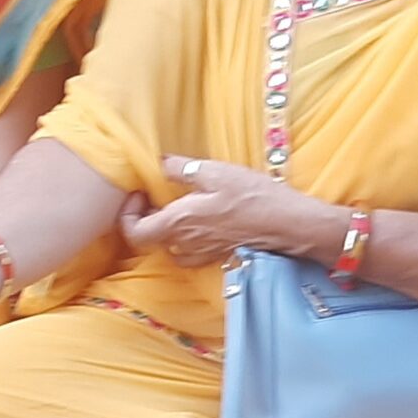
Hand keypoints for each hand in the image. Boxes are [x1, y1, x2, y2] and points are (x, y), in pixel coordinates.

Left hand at [121, 156, 336, 267]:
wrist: (289, 224)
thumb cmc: (253, 196)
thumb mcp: (215, 172)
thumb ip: (181, 169)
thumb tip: (160, 163)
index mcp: (179, 223)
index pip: (135, 233)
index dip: (128, 216)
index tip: (139, 195)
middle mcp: (186, 243)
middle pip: (151, 240)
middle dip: (147, 218)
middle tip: (155, 196)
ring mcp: (202, 253)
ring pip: (170, 246)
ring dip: (167, 229)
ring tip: (176, 207)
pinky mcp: (218, 254)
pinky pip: (191, 251)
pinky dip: (186, 237)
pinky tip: (200, 219)